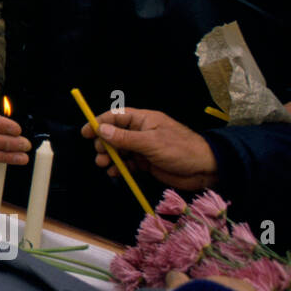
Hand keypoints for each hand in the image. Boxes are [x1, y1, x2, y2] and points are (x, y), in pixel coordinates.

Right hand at [82, 107, 215, 190]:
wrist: (204, 170)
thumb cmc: (180, 150)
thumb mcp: (151, 143)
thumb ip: (124, 138)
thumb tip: (101, 130)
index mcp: (144, 120)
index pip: (116, 116)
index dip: (99, 122)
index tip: (86, 132)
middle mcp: (141, 132)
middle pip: (114, 134)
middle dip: (103, 144)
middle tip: (99, 154)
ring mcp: (143, 148)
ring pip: (119, 150)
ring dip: (110, 157)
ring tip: (104, 165)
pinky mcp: (146, 162)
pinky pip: (127, 163)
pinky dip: (120, 168)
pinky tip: (116, 173)